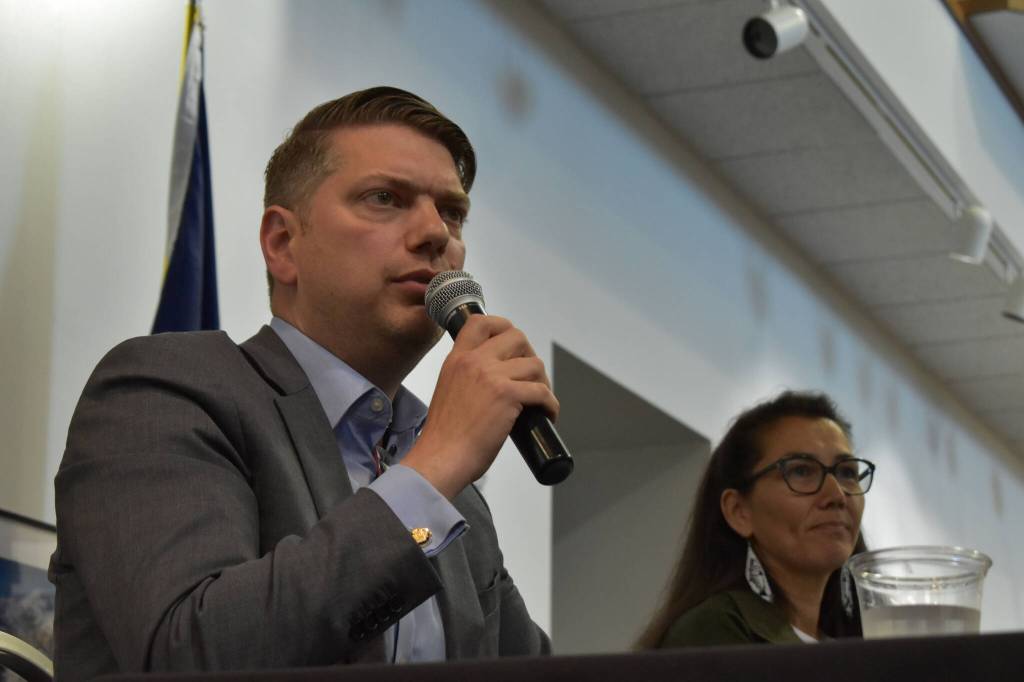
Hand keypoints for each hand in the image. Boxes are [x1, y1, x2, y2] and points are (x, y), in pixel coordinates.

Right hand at [402, 316, 558, 499]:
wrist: (440, 458)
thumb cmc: (445, 436)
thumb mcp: (448, 390)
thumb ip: (466, 378)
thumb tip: (493, 381)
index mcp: (456, 359)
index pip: (480, 321)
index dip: (502, 327)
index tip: (512, 346)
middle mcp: (473, 361)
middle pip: (516, 336)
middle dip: (530, 354)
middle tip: (530, 377)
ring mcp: (491, 376)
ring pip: (534, 363)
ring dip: (543, 382)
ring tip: (540, 400)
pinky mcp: (507, 395)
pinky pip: (542, 391)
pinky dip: (550, 404)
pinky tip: (548, 414)